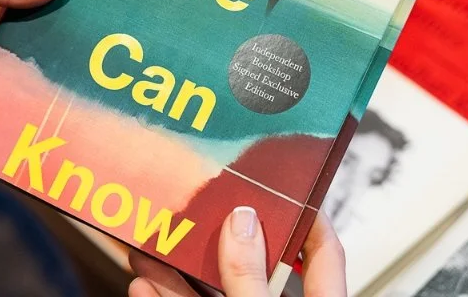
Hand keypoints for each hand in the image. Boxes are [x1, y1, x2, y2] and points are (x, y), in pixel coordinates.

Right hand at [129, 209, 345, 296]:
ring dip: (178, 269)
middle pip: (251, 264)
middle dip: (216, 235)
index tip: (285, 180)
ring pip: (212, 292)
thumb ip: (250, 278)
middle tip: (196, 204)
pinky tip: (145, 285)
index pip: (322, 252)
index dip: (307, 214)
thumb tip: (242, 224)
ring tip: (153, 240)